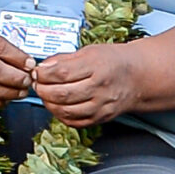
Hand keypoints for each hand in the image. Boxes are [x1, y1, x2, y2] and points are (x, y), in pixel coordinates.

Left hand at [27, 40, 141, 125]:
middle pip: (62, 94)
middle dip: (42, 90)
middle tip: (37, 84)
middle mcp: (100, 87)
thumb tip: (43, 66)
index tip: (36, 72)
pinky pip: (74, 122)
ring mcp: (101, 105)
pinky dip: (61, 115)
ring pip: (66, 111)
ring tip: (46, 95)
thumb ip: (65, 59)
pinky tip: (58, 106)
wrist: (137, 77)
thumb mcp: (90, 51)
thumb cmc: (113, 61)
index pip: (62, 73)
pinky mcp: (100, 118)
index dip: (43, 73)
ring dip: (49, 104)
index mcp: (97, 65)